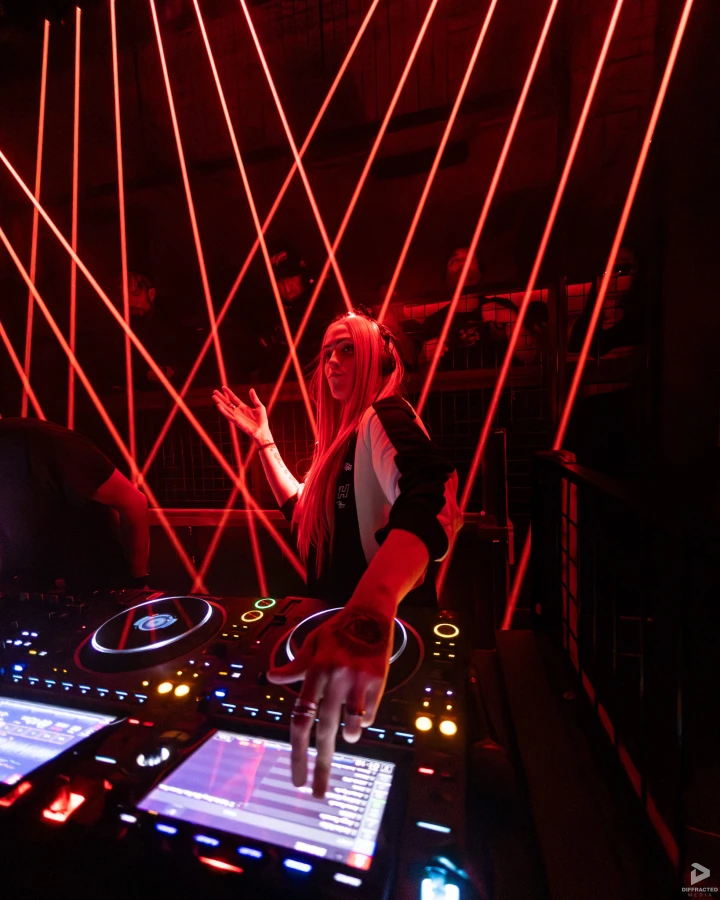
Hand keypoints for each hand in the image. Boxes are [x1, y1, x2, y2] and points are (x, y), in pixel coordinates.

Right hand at [212, 386, 268, 443]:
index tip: (223, 387)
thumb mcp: (259, 407)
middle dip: (221, 397)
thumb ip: (254, 398)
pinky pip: (228, 415)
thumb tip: (251, 389)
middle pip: (227, 403)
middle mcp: (238, 412)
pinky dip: (223, 411)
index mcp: (243, 408)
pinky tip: (218, 405)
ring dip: (219, 403)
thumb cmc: (262, 420)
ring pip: (226, 408)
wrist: (262, 431)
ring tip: (213, 397)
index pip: (234, 399)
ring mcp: (236, 417)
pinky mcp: (236, 422)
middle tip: (214, 391)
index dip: (228, 393)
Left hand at [267, 605, 393, 797]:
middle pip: (323, 730)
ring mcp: (356, 679)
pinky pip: (369, 714)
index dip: (297, 751)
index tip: (296, 777)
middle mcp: (334, 677)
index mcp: (314, 670)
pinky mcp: (377, 680)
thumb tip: (272, 677)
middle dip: (320, 765)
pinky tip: (361, 716)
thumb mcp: (313, 644)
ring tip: (346, 740)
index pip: (301, 718)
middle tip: (317, 791)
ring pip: (351, 725)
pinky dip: (363, 722)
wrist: (371, 611)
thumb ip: (295, 665)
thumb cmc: (339, 629)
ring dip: (347, 738)